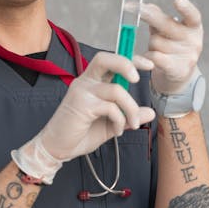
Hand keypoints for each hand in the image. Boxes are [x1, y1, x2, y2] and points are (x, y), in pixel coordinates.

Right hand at [40, 51, 154, 160]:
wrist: (58, 148)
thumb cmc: (80, 134)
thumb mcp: (110, 124)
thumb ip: (128, 116)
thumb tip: (151, 113)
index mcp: (91, 82)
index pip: (110, 61)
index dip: (130, 59)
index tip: (149, 66)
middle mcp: (85, 82)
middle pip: (106, 59)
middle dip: (126, 64)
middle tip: (138, 79)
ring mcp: (82, 92)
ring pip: (117, 90)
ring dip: (131, 109)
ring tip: (131, 125)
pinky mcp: (82, 105)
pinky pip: (111, 107)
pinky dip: (119, 121)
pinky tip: (116, 131)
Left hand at [140, 0, 202, 95]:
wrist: (179, 73)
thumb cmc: (172, 45)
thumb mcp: (168, 30)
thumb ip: (159, 17)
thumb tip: (147, 6)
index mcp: (194, 27)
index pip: (193, 16)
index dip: (186, 8)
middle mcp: (194, 41)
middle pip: (167, 25)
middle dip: (150, 16)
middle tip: (136, 8)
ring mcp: (188, 56)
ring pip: (155, 42)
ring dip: (151, 44)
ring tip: (158, 50)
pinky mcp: (179, 70)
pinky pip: (154, 57)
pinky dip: (147, 57)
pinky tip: (148, 59)